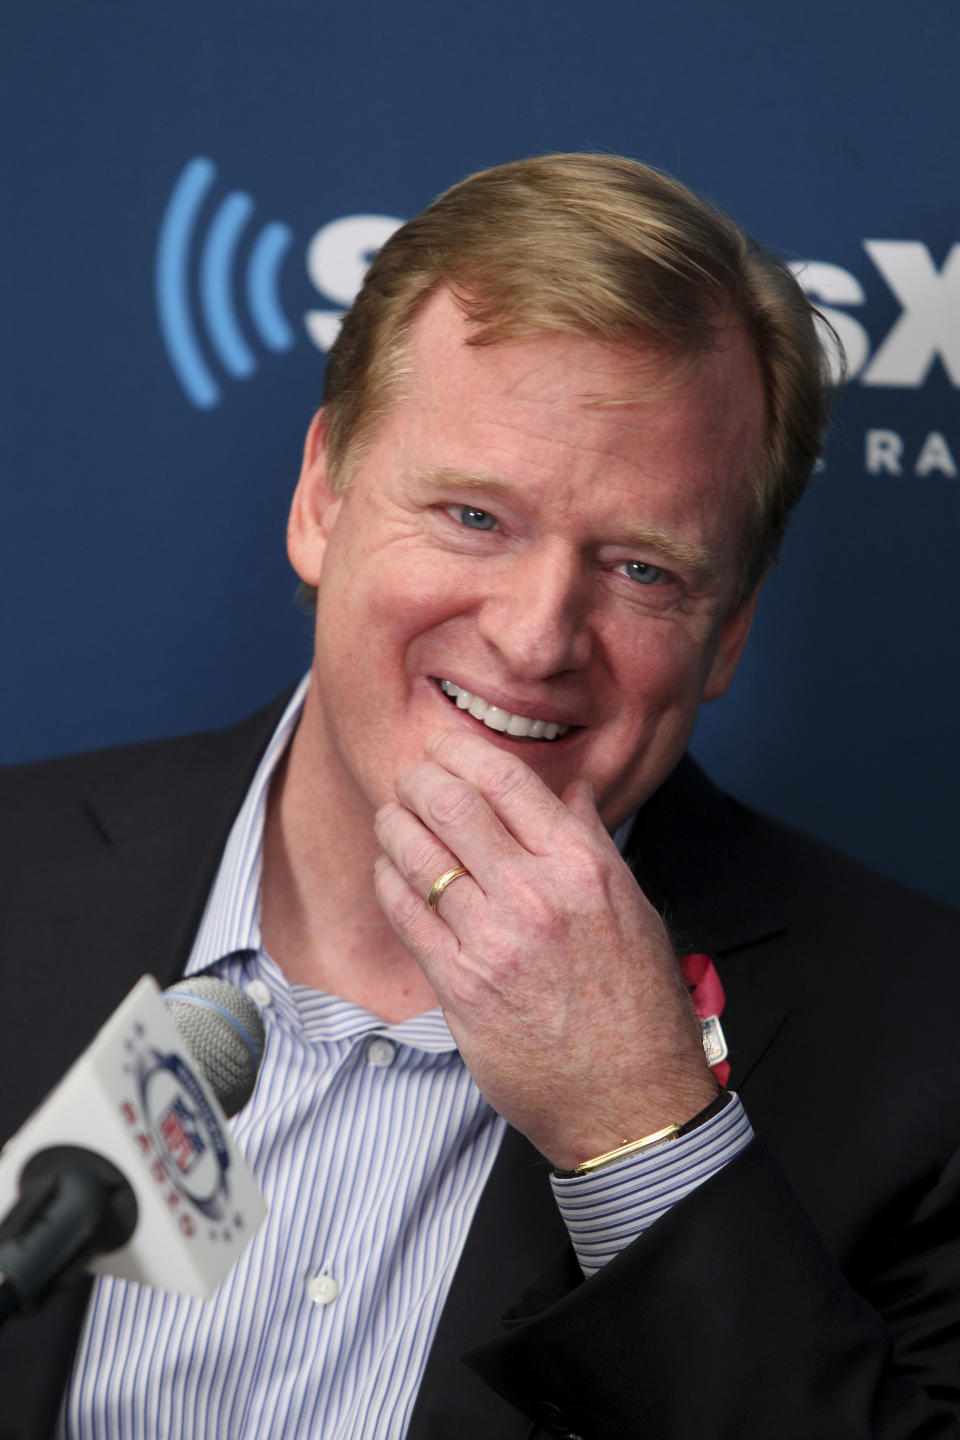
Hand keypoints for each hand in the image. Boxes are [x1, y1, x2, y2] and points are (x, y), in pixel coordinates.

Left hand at [373, 729, 716, 1169]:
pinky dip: (389, 879)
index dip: (460, 751)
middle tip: (409, 779)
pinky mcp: (460, 986)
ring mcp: (494, 940)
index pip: (505, 779)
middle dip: (417, 779)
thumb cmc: (639, 1007)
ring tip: (393, 819)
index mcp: (583, 867)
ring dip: (394, 824)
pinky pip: (405, 912)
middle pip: (449, 803)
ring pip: (416, 851)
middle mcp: (537, 895)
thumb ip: (592, 844)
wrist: (631, 1102)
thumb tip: (571, 793)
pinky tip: (392, 872)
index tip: (442, 748)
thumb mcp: (632, 910)